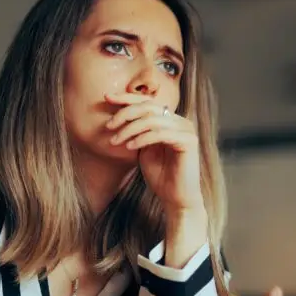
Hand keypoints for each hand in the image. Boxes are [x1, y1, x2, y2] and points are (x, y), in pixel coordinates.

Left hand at [105, 93, 203, 213]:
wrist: (175, 198)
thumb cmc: (160, 175)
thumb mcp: (143, 148)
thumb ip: (137, 131)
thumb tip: (118, 114)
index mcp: (170, 120)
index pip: (147, 102)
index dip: (126, 98)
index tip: (106, 98)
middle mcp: (180, 121)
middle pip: (149, 107)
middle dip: (125, 114)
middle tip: (109, 126)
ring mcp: (186, 130)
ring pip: (152, 120)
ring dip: (130, 129)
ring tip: (116, 140)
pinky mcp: (189, 141)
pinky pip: (160, 133)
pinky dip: (142, 139)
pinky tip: (130, 146)